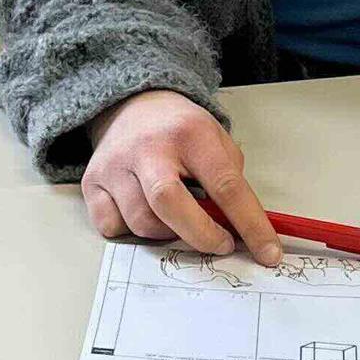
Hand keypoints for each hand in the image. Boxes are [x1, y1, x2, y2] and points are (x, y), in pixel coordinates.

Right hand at [81, 90, 281, 265]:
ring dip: (168, 234)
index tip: (267, 254)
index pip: (225, 185)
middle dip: (201, 236)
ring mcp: (115, 165)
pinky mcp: (92, 182)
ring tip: (179, 221)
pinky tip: (145, 214)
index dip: (250, 225)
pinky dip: (132, 231)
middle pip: (170, 203)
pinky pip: (112, 226)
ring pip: (141, 222)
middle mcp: (148, 147)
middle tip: (221, 245)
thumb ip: (230, 182)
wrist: (133, 105)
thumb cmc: (181, 130)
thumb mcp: (217, 141)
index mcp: (190, 134)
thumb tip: (243, 233)